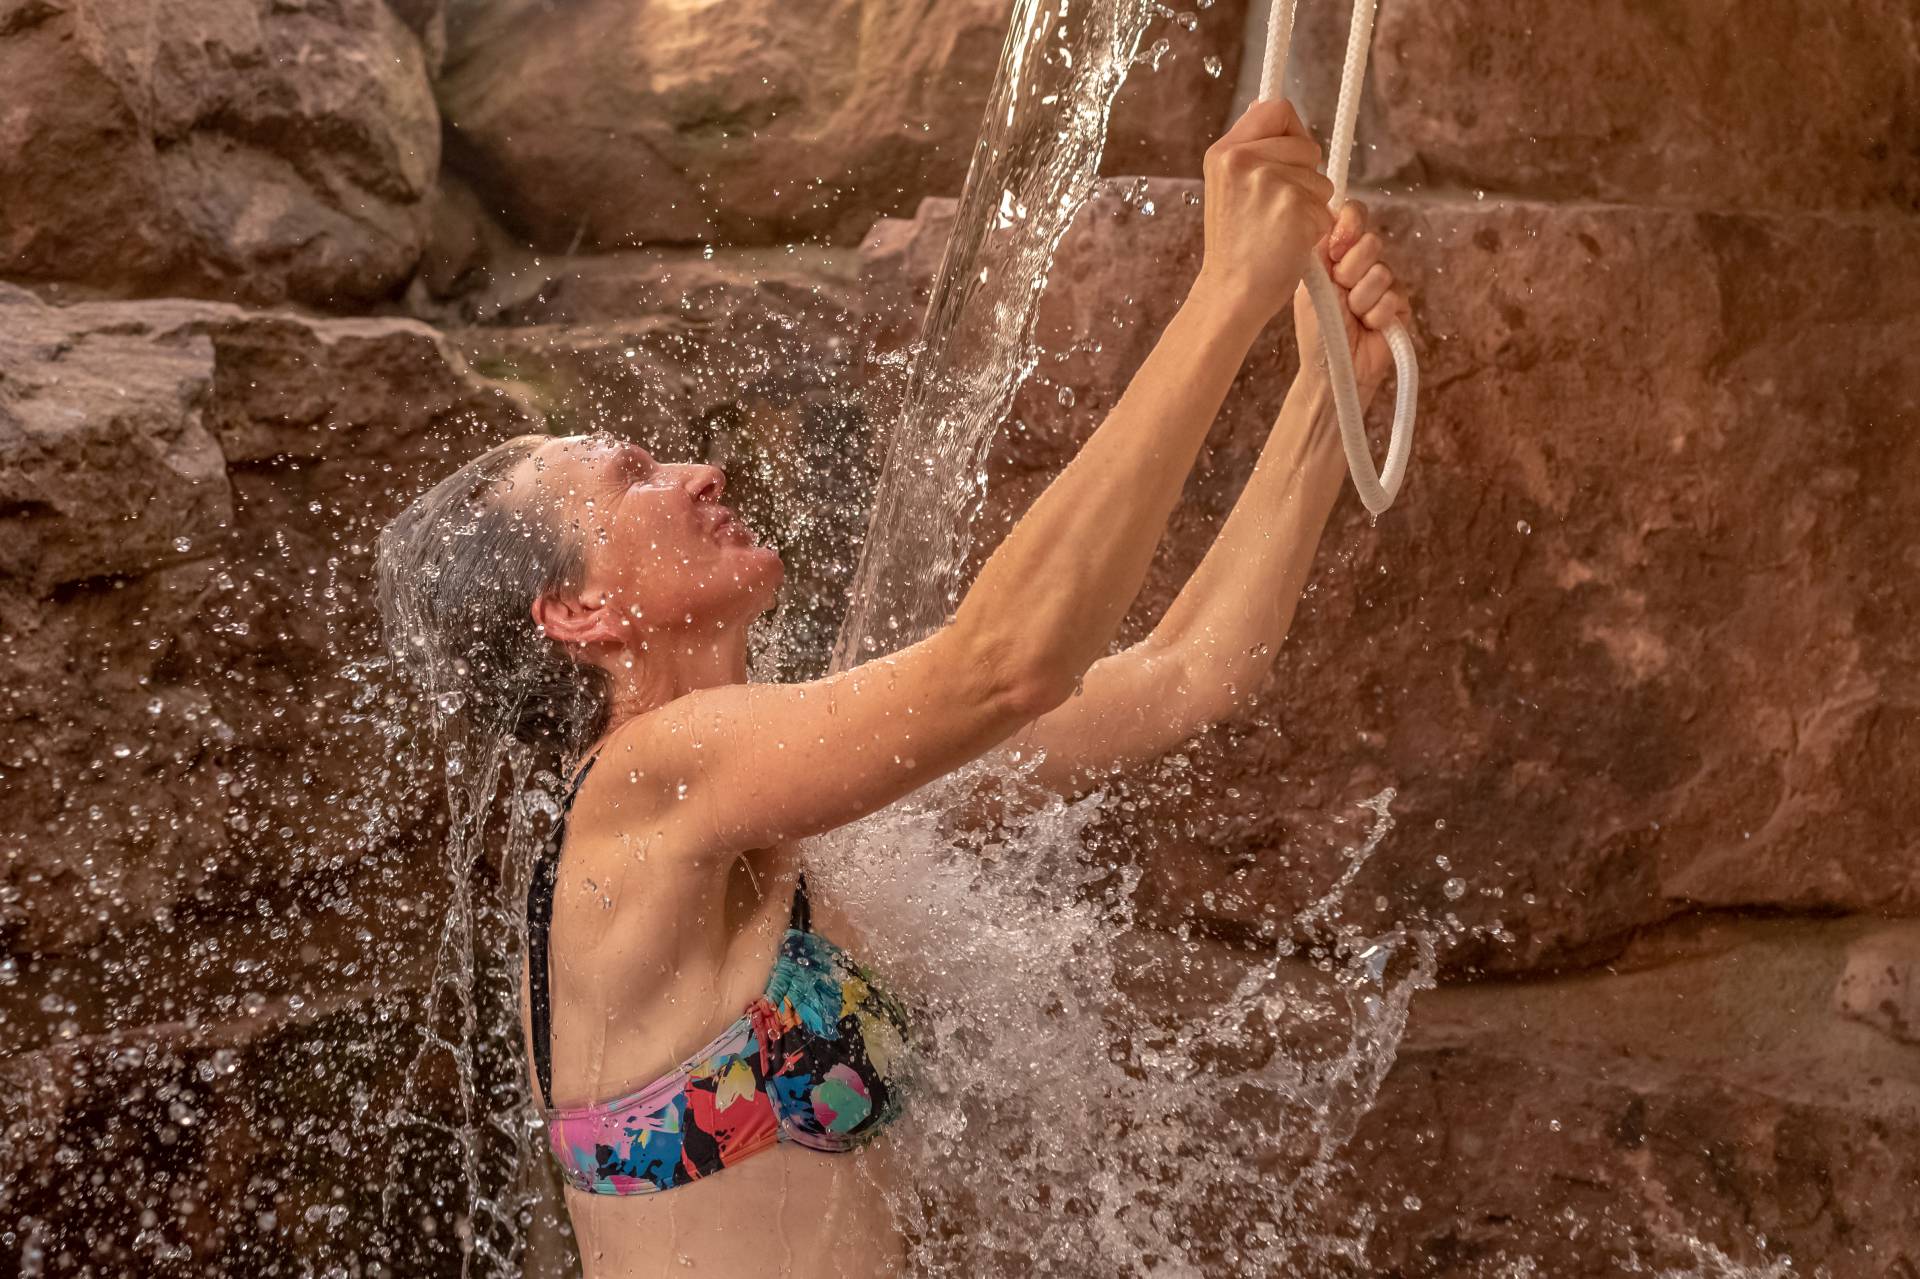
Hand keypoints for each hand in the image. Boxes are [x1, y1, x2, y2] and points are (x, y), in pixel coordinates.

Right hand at [1194, 98, 1336, 323]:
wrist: (1231, 292)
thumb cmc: (1236, 246)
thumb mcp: (1229, 188)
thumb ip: (1252, 150)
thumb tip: (1273, 107)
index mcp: (1223, 151)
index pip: (1277, 108)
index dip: (1292, 132)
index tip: (1287, 160)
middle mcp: (1242, 159)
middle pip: (1307, 144)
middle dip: (1304, 176)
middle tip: (1276, 210)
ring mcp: (1268, 181)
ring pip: (1320, 178)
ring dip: (1312, 205)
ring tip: (1280, 230)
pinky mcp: (1293, 205)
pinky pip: (1326, 207)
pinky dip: (1316, 228)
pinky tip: (1290, 244)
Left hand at [1291, 201, 1412, 408]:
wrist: (1332, 371)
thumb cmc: (1317, 330)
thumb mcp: (1312, 284)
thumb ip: (1321, 248)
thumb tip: (1333, 214)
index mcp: (1337, 253)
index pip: (1353, 216)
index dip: (1350, 225)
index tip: (1336, 247)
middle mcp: (1361, 264)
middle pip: (1371, 241)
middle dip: (1350, 271)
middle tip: (1339, 292)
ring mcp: (1383, 283)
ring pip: (1381, 271)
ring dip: (1361, 299)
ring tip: (1351, 316)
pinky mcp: (1400, 305)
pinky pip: (1395, 296)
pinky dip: (1376, 315)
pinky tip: (1367, 327)